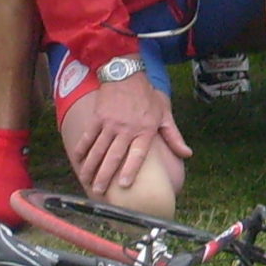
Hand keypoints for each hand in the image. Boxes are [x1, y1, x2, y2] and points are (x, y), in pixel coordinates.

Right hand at [74, 72, 191, 198]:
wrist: (126, 73)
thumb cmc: (147, 96)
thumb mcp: (164, 114)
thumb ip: (174, 136)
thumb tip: (187, 154)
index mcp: (145, 130)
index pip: (137, 154)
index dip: (130, 170)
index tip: (124, 185)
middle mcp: (126, 129)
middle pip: (114, 156)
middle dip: (105, 175)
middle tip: (98, 191)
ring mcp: (110, 123)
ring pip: (98, 149)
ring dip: (91, 166)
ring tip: (86, 181)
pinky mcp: (98, 117)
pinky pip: (88, 136)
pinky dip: (82, 149)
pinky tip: (78, 161)